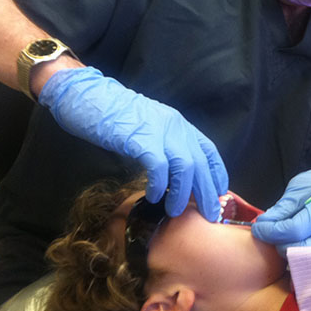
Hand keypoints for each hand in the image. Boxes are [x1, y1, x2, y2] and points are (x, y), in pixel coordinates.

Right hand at [39, 67, 227, 218]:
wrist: (89, 96)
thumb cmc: (115, 116)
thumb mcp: (150, 128)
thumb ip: (165, 146)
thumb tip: (174, 176)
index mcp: (179, 124)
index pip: (208, 150)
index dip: (217, 173)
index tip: (221, 193)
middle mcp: (176, 126)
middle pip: (201, 163)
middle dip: (207, 191)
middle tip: (209, 214)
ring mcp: (159, 130)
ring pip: (185, 166)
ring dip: (182, 192)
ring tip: (175, 211)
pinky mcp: (141, 137)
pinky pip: (158, 165)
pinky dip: (159, 183)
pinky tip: (155, 196)